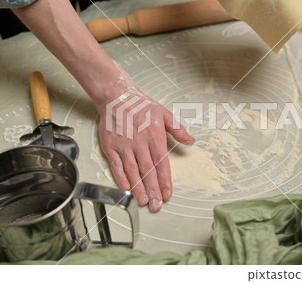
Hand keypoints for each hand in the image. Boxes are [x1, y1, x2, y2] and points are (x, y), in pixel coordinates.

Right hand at [97, 91, 194, 211]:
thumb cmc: (141, 105)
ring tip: (144, 201)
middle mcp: (139, 142)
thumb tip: (191, 141)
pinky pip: (116, 165)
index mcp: (154, 136)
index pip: (161, 163)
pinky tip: (126, 188)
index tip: (168, 194)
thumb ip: (178, 129)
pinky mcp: (110, 146)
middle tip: (157, 205)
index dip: (165, 180)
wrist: (116, 96)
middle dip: (153, 190)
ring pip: (132, 171)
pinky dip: (121, 178)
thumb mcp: (164, 113)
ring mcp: (123, 145)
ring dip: (138, 188)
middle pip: (147, 171)